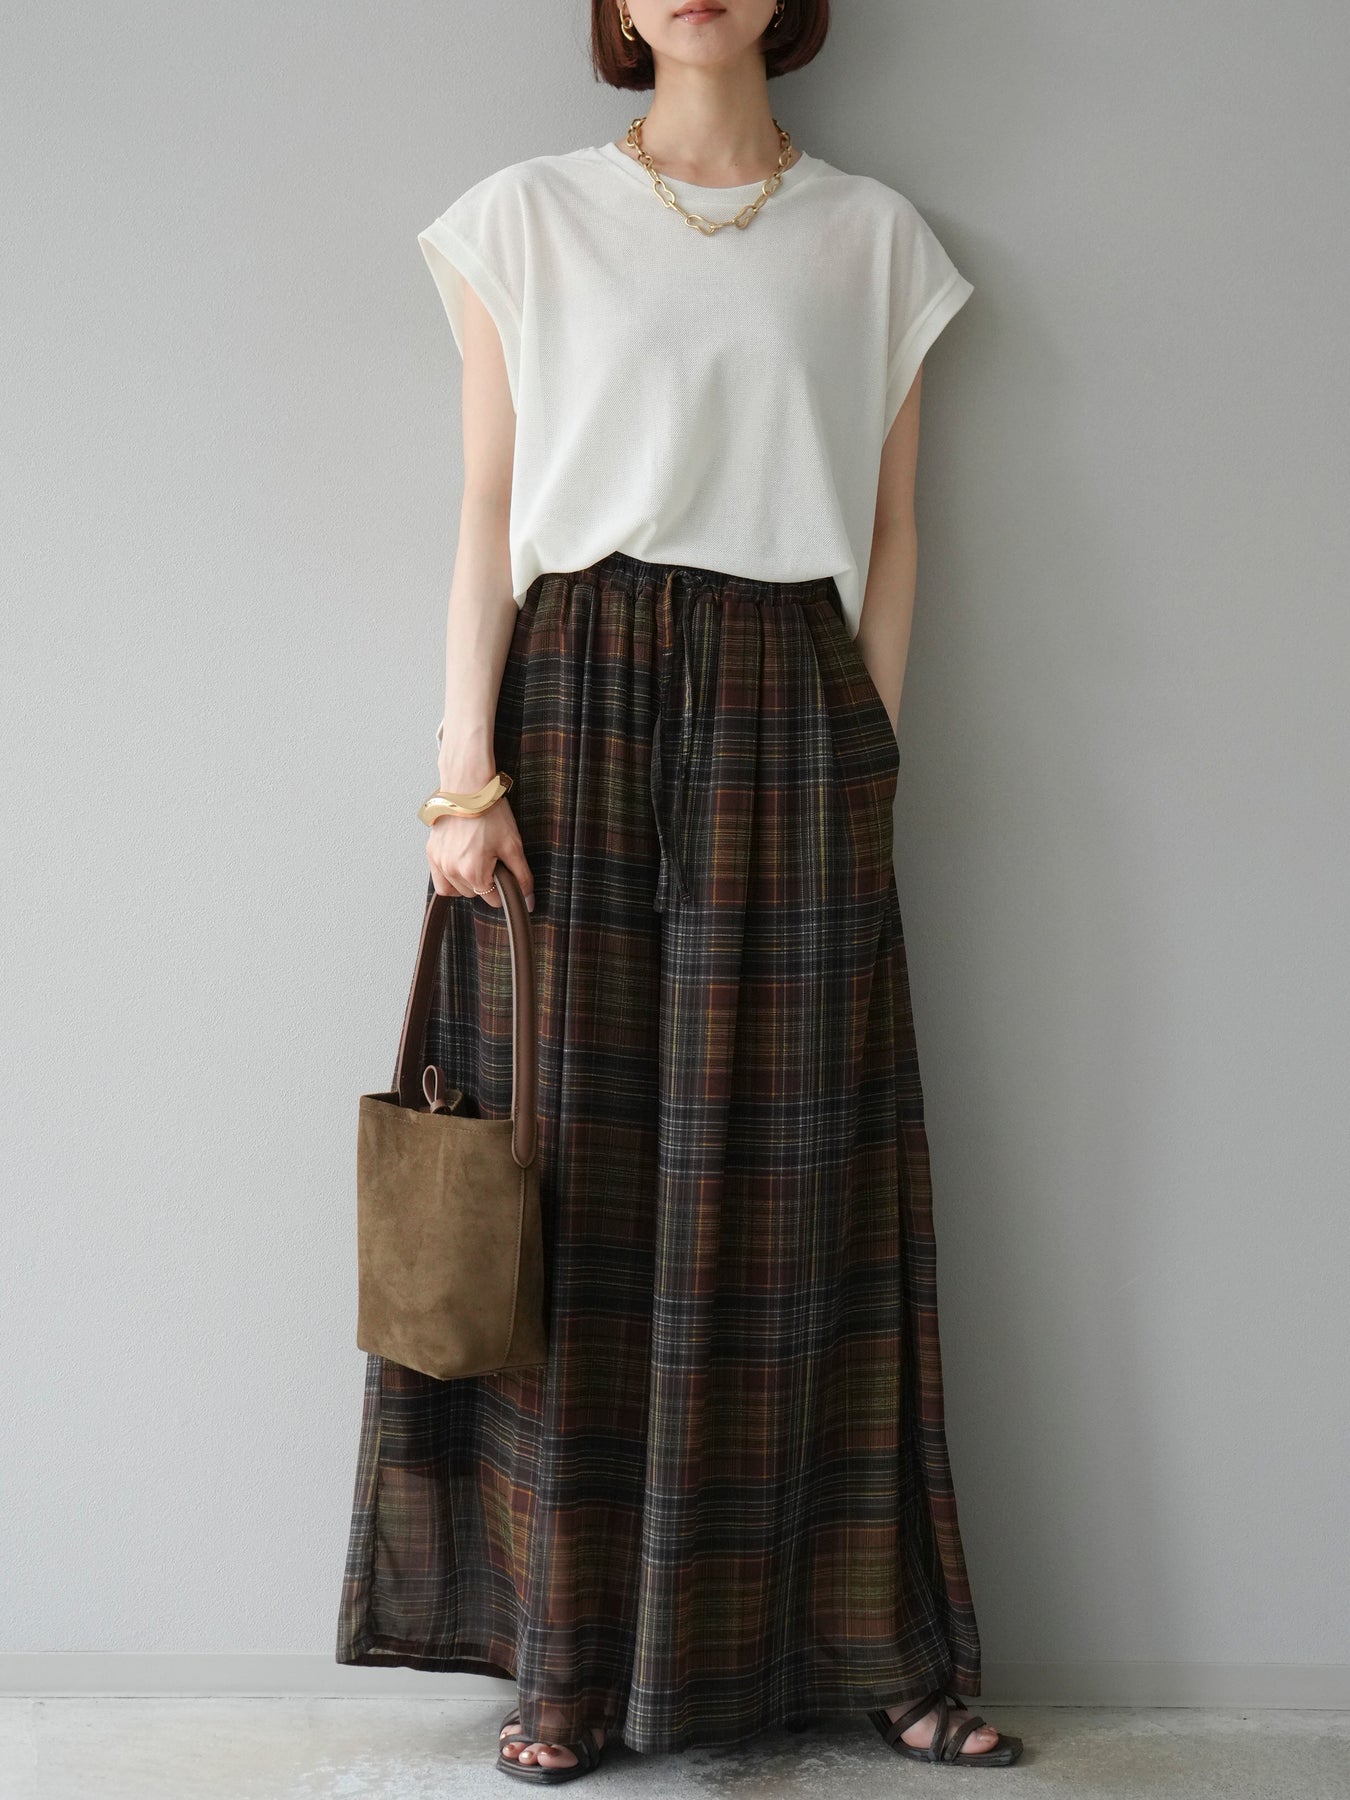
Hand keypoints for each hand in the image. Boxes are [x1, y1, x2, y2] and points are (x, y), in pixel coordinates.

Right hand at [426, 796, 534, 911]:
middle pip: (474, 895)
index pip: (493, 900)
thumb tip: (528, 900)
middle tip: (493, 860)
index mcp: (473, 872)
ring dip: (467, 883)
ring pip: (456, 890)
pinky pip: (440, 880)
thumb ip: (521, 877)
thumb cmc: (490, 812)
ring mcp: (439, 862)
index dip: (504, 889)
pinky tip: (461, 864)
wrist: (468, 787)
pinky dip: (451, 878)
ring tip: (477, 861)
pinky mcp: (431, 853)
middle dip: (486, 883)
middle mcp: (452, 870)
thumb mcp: (513, 846)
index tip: (505, 873)